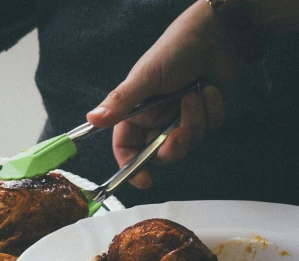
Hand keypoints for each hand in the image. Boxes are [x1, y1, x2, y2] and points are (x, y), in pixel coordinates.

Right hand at [86, 1, 237, 188]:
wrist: (215, 34)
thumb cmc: (174, 50)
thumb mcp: (144, 78)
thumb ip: (120, 102)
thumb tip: (92, 119)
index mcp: (136, 114)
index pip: (126, 148)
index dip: (132, 167)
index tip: (144, 180)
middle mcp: (157, 120)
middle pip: (160, 154)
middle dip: (173, 147)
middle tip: (180, 133)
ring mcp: (182, 118)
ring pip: (189, 142)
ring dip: (195, 119)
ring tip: (195, 92)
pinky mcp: (207, 115)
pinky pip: (211, 127)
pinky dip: (212, 108)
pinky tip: (209, 88)